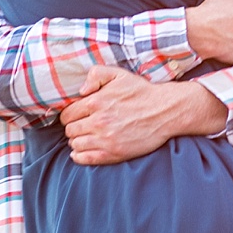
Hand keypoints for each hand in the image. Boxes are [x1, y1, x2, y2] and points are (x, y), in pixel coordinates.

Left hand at [60, 66, 228, 165]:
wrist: (164, 111)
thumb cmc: (141, 92)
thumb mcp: (118, 74)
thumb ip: (95, 75)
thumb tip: (80, 90)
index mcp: (95, 102)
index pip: (67, 115)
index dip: (70, 115)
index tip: (77, 116)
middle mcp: (98, 122)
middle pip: (70, 130)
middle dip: (73, 128)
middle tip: (82, 126)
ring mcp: (105, 139)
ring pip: (75, 144)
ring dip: (77, 141)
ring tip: (86, 137)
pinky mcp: (114, 153)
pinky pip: (85, 159)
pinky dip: (80, 156)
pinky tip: (83, 151)